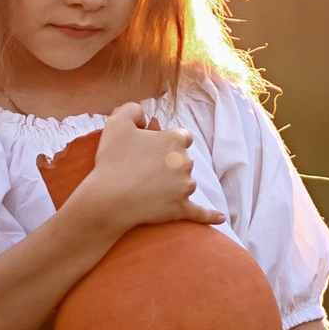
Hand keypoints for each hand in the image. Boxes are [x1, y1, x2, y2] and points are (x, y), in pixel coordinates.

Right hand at [75, 106, 198, 232]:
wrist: (108, 199)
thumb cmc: (113, 160)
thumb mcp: (117, 122)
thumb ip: (132, 110)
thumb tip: (144, 117)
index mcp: (175, 140)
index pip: (181, 137)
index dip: (166, 142)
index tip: (150, 149)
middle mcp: (186, 162)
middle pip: (183, 160)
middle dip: (168, 164)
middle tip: (141, 170)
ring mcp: (185, 187)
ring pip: (185, 183)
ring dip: (173, 185)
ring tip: (147, 188)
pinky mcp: (180, 209)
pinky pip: (199, 212)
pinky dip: (209, 216)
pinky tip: (220, 218)